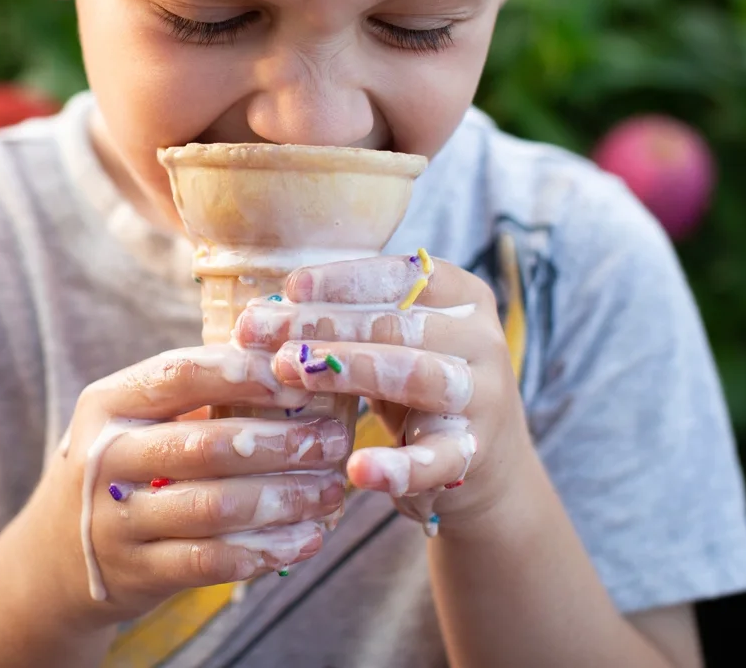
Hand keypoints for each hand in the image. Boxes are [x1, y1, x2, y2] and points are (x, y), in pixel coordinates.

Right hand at [26, 343, 350, 627]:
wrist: (55, 555)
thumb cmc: (123, 465)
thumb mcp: (136, 419)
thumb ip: (196, 392)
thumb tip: (290, 361)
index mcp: (109, 403)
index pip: (182, 374)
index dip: (247, 374)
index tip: (303, 381)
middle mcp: (106, 458)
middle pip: (207, 445)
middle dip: (281, 442)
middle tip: (334, 440)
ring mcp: (117, 520)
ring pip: (216, 508)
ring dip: (285, 499)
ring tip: (331, 491)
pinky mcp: (137, 573)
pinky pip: (212, 561)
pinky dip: (266, 550)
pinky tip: (304, 538)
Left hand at [232, 251, 528, 536]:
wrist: (486, 468)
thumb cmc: (418, 389)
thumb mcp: (395, 343)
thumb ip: (351, 320)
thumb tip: (267, 309)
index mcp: (463, 297)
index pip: (403, 276)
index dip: (344, 279)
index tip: (290, 287)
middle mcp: (482, 340)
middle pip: (398, 323)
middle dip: (324, 324)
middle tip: (258, 331)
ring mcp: (483, 398)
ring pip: (416, 374)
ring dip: (348, 370)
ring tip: (290, 372)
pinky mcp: (475, 455)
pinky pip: (435, 460)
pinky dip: (397, 467)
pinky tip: (357, 469)